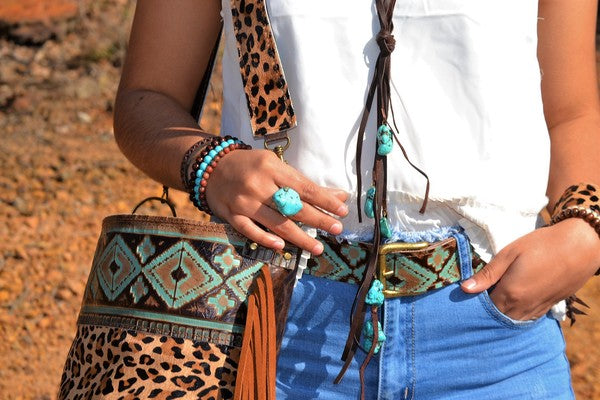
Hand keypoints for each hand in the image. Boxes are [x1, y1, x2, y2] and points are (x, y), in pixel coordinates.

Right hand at [205, 149, 348, 254]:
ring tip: (318, 247)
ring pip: (275, 223)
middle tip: (337, 229)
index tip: (342, 210)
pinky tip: (282, 246)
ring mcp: (243, 201)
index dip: (325, 200)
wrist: (210, 166)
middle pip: (293, 207)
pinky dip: (266, 239)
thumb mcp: (276, 166)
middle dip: (318, 219)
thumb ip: (303, 183)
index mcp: (271, 168)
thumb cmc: (250, 165)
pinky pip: (250, 231)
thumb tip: (337, 196)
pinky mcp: (230, 214)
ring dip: (299, 237)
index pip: (304, 187)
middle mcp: (258, 184)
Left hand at [461, 219, 599, 320]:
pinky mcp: (549, 307)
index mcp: (510, 293)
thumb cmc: (541, 245)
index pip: (484, 308)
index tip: (469, 293)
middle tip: (480, 296)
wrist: (580, 246)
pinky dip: (516, 314)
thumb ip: (488, 274)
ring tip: (495, 297)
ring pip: (512, 321)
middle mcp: (523, 307)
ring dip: (502, 313)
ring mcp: (537, 309)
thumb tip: (465, 288)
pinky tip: (513, 302)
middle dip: (487, 310)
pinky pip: (527, 318)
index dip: (475, 301)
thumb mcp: (509, 254)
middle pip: (497, 317)